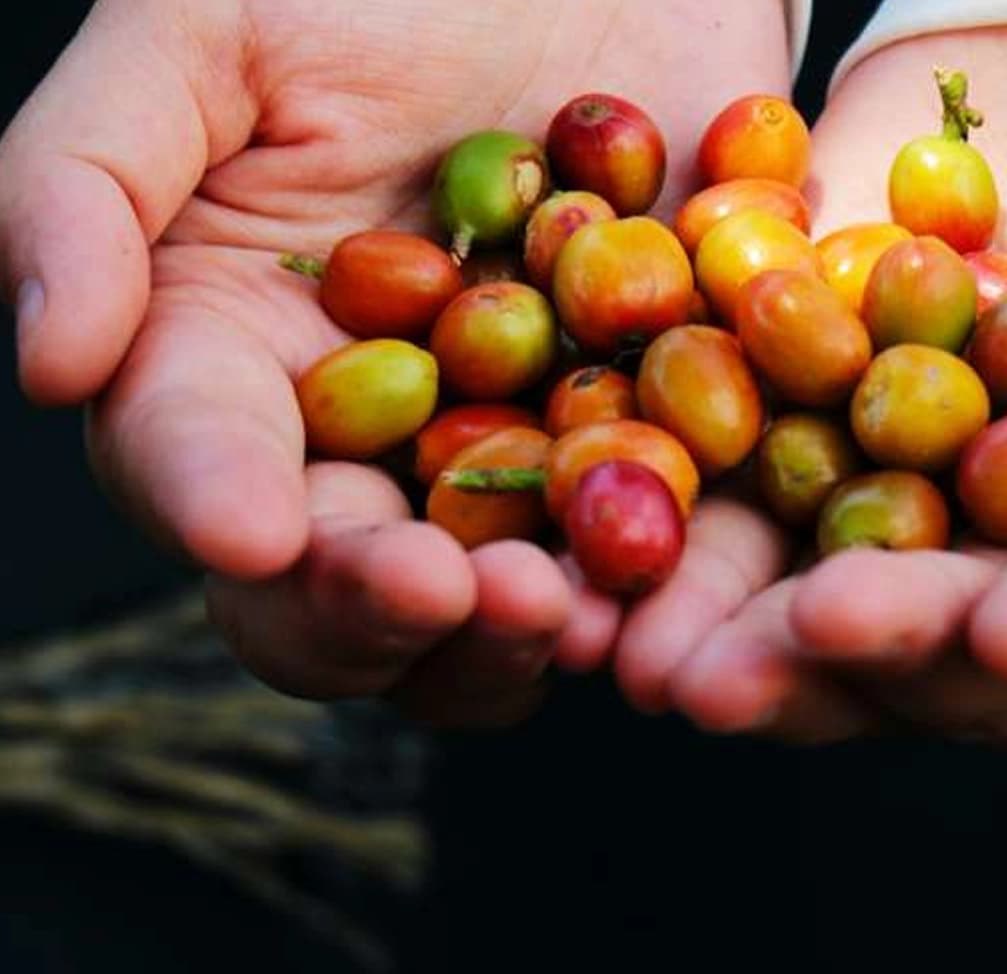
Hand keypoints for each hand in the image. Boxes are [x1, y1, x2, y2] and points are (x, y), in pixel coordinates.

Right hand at [0, 0, 791, 723]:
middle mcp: (367, 440)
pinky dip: (661, 576)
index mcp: (235, 361)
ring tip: (563, 618)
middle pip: (343, 578)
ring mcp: (511, 451)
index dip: (218, 504)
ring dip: (516, 633)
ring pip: (492, 599)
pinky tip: (671, 593)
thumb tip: (53, 362)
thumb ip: (89, 181)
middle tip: (435, 591)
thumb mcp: (202, 37)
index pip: (202, 461)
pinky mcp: (640, 440)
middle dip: (377, 606)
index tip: (255, 531)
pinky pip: (649, 536)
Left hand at [610, 0, 1006, 744]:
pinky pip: (728, 419)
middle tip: (735, 680)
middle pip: (949, 624)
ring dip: (716, 604)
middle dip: (852, 650)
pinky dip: (655, 456)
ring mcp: (916, 448)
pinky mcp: (815, 356)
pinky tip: (578, 489)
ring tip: (623, 643)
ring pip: (814, 556)